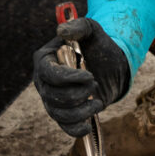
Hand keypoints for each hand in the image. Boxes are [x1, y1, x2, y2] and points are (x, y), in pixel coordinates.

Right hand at [33, 17, 130, 135]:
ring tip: (97, 100)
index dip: (69, 78)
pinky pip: (64, 127)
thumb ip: (78, 27)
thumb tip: (62, 32)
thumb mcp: (91, 30)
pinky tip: (88, 124)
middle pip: (54, 96)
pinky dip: (76, 129)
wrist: (111, 65)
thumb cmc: (97, 45)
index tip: (89, 75)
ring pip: (60, 114)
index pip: (49, 74)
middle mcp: (43, 81)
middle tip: (95, 82)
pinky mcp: (64, 113)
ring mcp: (51, 99)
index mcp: (44, 59)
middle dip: (80, 93)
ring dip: (83, 110)